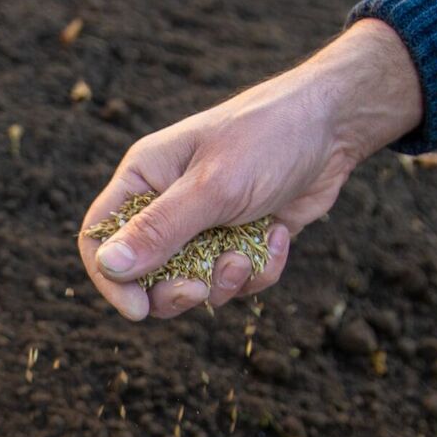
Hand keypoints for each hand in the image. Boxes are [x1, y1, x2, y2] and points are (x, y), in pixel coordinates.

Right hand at [78, 18, 422, 320]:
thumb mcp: (212, 188)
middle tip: (200, 289)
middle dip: (173, 291)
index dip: (111, 278)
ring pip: (191, 283)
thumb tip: (109, 266)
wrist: (337, 127)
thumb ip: (159, 230)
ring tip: (247, 256)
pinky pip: (234, 278)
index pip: (99, 238)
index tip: (137, 310)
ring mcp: (202, 224)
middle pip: (143, 274)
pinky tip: (280, 236)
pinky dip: (259, 269)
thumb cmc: (267, 138)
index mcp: (143, 179)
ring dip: (222, 282)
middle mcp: (165, 204)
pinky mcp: (238, 239)